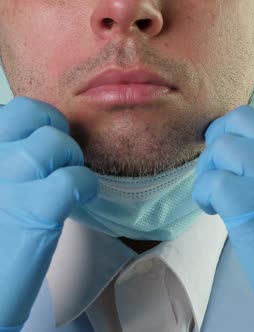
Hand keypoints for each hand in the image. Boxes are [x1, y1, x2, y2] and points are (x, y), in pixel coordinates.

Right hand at [0, 97, 97, 330]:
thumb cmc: (0, 232)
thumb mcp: (4, 184)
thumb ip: (15, 155)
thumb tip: (48, 135)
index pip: (17, 110)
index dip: (42, 120)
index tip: (47, 144)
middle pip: (32, 113)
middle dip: (57, 131)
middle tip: (60, 158)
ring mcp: (6, 184)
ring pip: (54, 143)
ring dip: (73, 159)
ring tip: (70, 181)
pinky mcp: (32, 213)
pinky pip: (71, 178)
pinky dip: (86, 185)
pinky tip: (82, 197)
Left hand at [193, 106, 253, 330]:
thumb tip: (248, 159)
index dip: (246, 135)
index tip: (238, 160)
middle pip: (244, 120)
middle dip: (222, 142)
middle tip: (220, 174)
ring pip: (223, 145)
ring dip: (210, 170)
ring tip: (218, 200)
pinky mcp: (251, 203)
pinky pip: (211, 181)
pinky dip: (204, 195)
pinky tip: (215, 213)